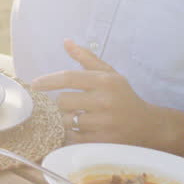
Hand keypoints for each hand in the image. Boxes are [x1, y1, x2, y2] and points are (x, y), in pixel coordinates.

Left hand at [32, 39, 168, 145]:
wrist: (149, 126)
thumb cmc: (124, 97)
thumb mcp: (110, 74)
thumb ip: (87, 59)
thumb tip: (66, 42)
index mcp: (105, 81)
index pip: (69, 78)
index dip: (48, 81)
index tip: (34, 84)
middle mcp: (105, 101)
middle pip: (63, 101)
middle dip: (63, 104)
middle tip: (74, 106)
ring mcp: (104, 123)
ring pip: (66, 120)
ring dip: (67, 120)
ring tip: (81, 119)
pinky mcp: (103, 142)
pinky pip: (73, 138)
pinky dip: (71, 134)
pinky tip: (81, 131)